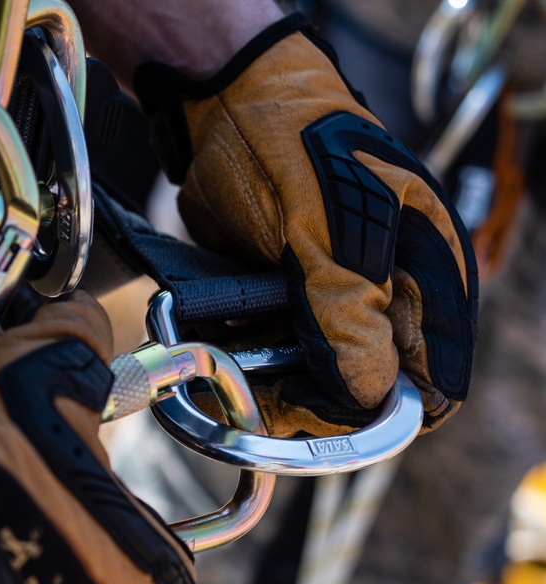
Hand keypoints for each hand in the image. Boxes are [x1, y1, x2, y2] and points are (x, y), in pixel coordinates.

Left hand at [135, 14, 477, 436]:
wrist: (229, 106)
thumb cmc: (294, 144)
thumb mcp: (326, 225)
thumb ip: (347, 310)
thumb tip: (370, 398)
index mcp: (426, 277)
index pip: (428, 382)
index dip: (378, 411)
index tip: (318, 412)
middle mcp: (386, 297)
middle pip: (364, 391)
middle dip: (312, 401)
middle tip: (256, 392)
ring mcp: (333, 301)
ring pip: (313, 378)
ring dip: (271, 381)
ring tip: (231, 361)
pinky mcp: (286, 300)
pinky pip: (273, 351)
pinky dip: (246, 357)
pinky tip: (220, 341)